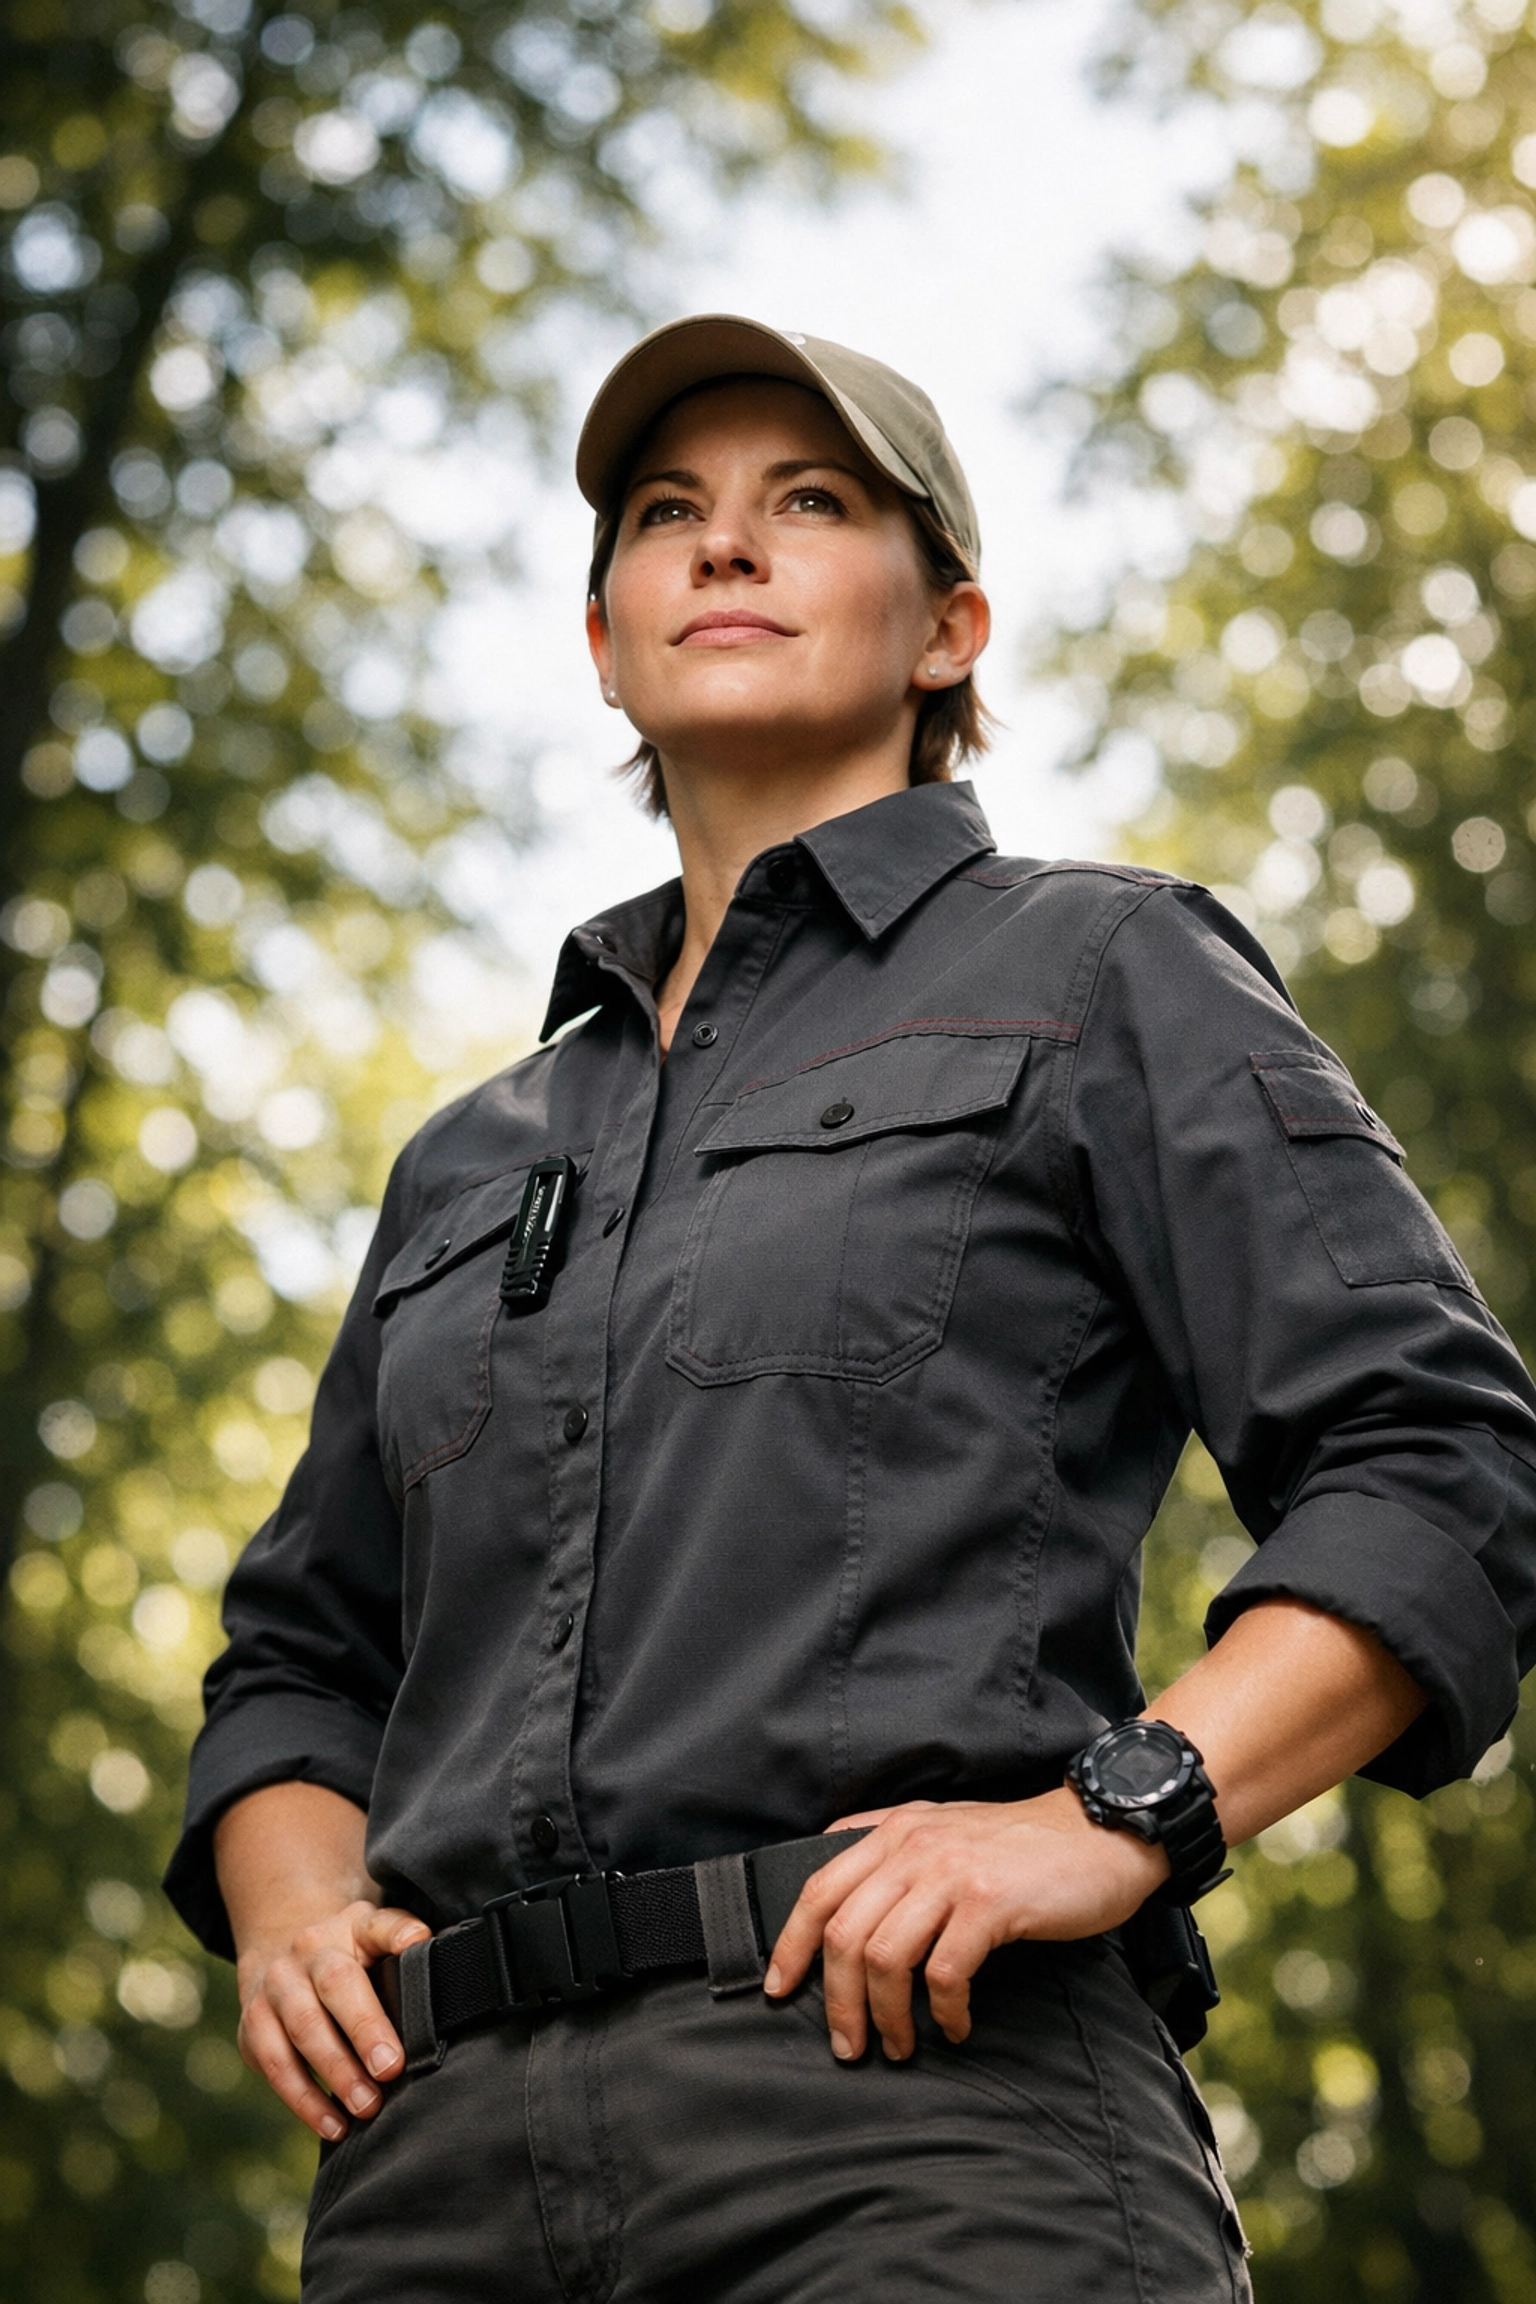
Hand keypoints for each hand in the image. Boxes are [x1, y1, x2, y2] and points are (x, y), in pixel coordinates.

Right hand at [235, 1900, 430, 2139]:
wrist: (279, 1960)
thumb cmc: (349, 1963)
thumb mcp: (377, 1945)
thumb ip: (404, 1955)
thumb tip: (440, 1973)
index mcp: (351, 1926)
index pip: (379, 1924)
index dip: (399, 1933)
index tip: (418, 1946)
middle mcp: (309, 1949)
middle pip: (336, 1983)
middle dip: (364, 2028)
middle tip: (391, 2068)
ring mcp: (275, 1986)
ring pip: (302, 2028)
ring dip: (335, 2072)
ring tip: (366, 2107)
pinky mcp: (252, 2026)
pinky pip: (276, 2065)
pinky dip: (305, 2100)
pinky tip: (333, 2125)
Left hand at [763, 1790, 1166, 2062]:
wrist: (1099, 1833)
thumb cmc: (1021, 1845)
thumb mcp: (944, 1825)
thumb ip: (890, 1844)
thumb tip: (831, 1873)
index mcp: (894, 1831)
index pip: (818, 1888)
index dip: (791, 1944)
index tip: (780, 1990)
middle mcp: (913, 1846)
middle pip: (843, 1932)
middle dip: (836, 2000)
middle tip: (848, 2046)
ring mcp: (951, 1874)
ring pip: (884, 1956)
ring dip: (885, 2015)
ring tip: (899, 2045)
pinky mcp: (991, 1904)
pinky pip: (945, 1973)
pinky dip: (943, 2011)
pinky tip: (955, 2026)